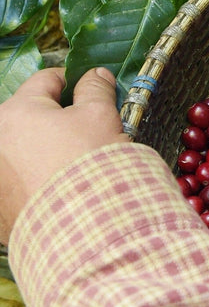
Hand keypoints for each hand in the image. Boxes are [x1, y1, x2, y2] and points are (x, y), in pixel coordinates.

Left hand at [0, 68, 125, 243]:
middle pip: (30, 118)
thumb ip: (96, 90)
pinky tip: (62, 190)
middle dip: (56, 121)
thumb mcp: (100, 117)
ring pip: (24, 151)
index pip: (46, 82)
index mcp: (17, 112)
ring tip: (75, 166)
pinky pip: (20, 183)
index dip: (72, 82)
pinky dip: (37, 182)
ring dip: (44, 152)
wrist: (84, 230)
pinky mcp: (1, 207)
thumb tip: (96, 76)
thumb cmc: (89, 166)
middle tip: (86, 134)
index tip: (90, 90)